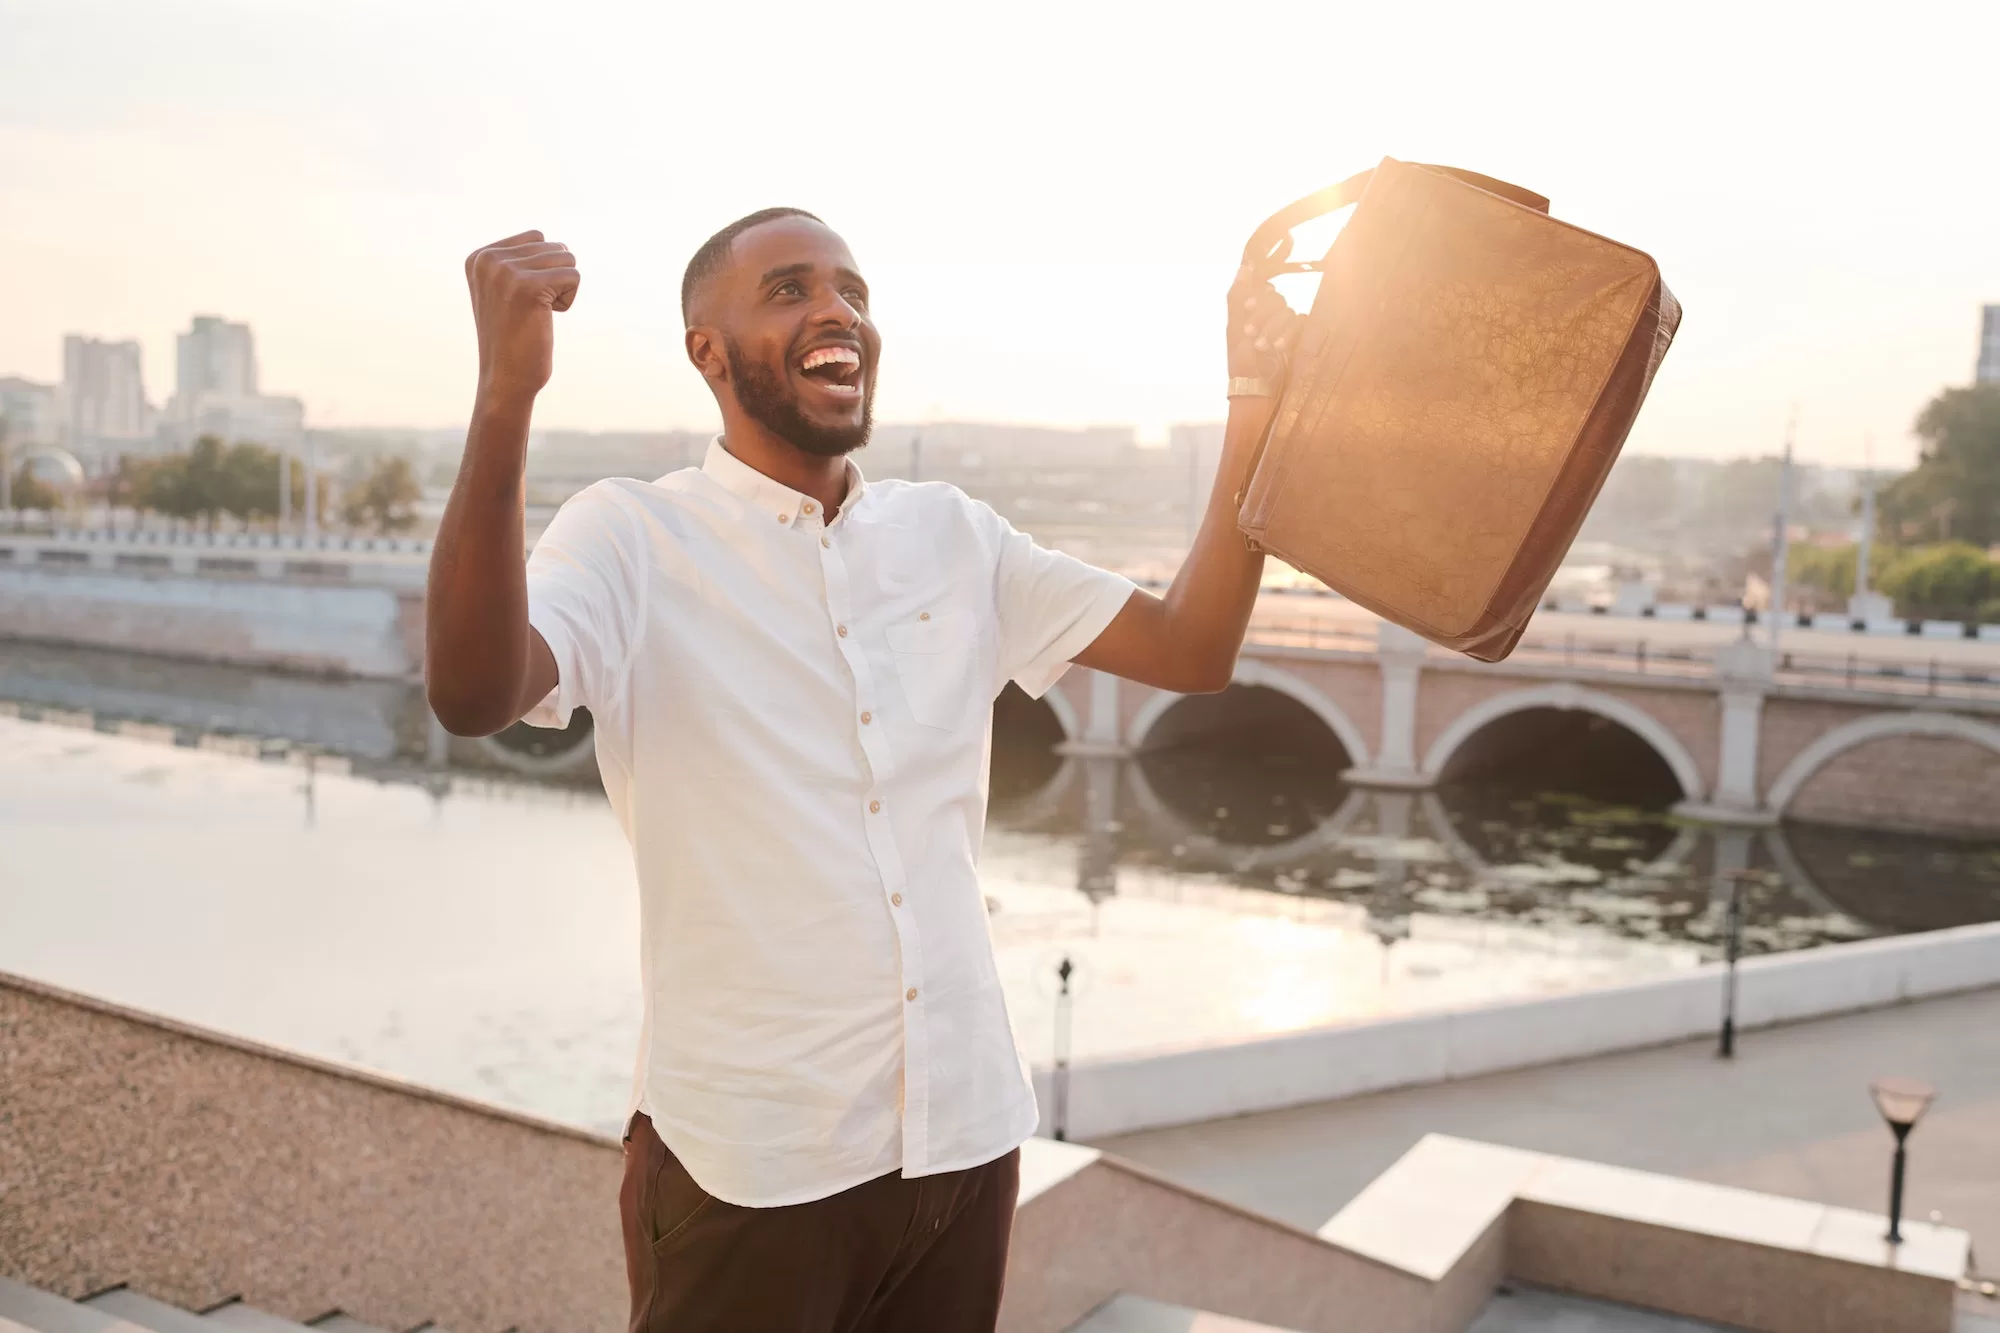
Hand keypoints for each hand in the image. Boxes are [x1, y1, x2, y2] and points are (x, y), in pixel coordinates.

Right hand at [464, 230, 580, 404]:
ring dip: (562, 289)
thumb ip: (518, 262)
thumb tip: (554, 243)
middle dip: (554, 279)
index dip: (543, 270)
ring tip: (537, 313)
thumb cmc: (512, 338)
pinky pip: (573, 277)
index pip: (536, 238)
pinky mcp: (528, 287)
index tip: (520, 299)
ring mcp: (506, 271)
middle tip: (531, 310)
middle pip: (554, 247)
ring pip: (567, 259)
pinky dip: (568, 300)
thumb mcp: (504, 291)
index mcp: (479, 257)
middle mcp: (488, 259)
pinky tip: (545, 318)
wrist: (505, 378)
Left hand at [1225, 264, 1299, 384]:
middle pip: (1274, 299)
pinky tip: (1279, 347)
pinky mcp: (1301, 337)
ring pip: (1287, 311)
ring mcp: (1286, 326)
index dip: (1256, 296)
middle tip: (1251, 334)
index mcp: (1254, 311)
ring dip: (1273, 328)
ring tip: (1262, 347)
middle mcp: (1270, 316)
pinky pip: (1300, 324)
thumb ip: (1237, 297)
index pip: (1261, 289)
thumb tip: (1244, 267)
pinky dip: (1289, 334)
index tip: (1247, 308)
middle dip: (1262, 316)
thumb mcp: (1235, 329)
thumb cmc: (1241, 362)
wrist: (1257, 389)